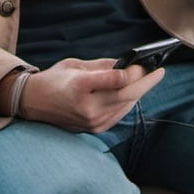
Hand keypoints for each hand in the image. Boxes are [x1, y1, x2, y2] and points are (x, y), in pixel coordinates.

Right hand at [20, 57, 163, 132]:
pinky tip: (136, 93)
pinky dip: (129, 104)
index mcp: (79, 86)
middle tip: (159, 72)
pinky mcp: (93, 129)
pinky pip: (119, 115)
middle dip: (145, 83)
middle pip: (125, 95)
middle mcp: (86, 107)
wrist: (33, 103)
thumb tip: (127, 64)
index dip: (133, 73)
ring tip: (151, 79)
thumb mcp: (75, 64)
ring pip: (125, 106)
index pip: (114, 81)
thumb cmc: (54, 79)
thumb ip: (102, 67)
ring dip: (140, 93)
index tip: (144, 64)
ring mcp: (90, 121)